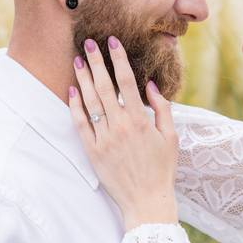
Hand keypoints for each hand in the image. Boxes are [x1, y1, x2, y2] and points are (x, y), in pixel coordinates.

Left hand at [69, 36, 177, 230]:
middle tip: (88, 43)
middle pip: (104, 87)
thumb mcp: (170, 137)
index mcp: (140, 121)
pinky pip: (80, 124)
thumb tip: (150, 84)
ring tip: (77, 61)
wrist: (146, 201)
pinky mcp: (92, 152)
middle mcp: (120, 126)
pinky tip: (71, 91)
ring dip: (82, 79)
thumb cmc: (162, 169)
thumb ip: (162, 108)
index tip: (112, 42)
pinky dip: (75, 106)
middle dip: (96, 62)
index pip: (126, 81)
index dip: (118, 59)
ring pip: (89, 102)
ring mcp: (104, 139)